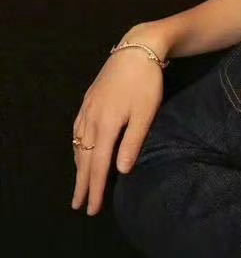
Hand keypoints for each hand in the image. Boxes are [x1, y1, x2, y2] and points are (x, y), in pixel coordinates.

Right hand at [71, 45, 163, 214]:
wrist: (137, 49)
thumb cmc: (146, 82)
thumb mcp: (145, 113)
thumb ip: (132, 142)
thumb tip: (121, 171)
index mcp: (106, 125)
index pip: (99, 165)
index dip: (95, 188)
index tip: (92, 208)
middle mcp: (92, 119)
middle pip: (85, 158)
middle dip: (82, 184)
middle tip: (79, 206)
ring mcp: (88, 108)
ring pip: (79, 144)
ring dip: (79, 167)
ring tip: (79, 185)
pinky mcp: (89, 100)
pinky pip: (78, 130)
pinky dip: (77, 146)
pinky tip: (79, 150)